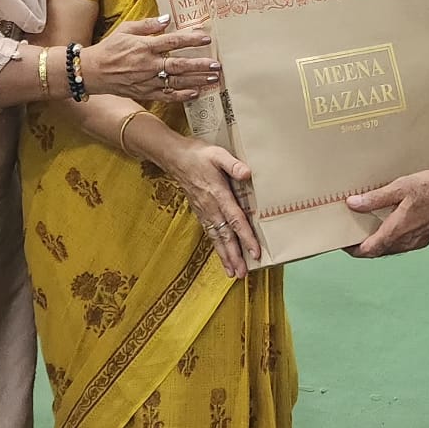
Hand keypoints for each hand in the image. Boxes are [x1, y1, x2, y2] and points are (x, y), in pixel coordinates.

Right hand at [81, 16, 220, 102]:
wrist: (92, 71)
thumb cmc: (110, 48)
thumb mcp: (126, 29)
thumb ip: (148, 24)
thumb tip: (167, 19)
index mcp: (144, 46)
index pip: (172, 41)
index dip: (190, 39)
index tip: (206, 37)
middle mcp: (148, 65)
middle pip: (179, 65)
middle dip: (199, 65)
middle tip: (216, 65)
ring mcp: (147, 81)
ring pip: (176, 82)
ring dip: (196, 80)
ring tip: (213, 78)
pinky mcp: (144, 93)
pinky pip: (166, 96)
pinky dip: (182, 96)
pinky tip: (195, 93)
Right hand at [155, 136, 259, 278]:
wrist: (174, 157)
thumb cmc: (198, 154)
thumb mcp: (217, 153)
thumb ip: (233, 164)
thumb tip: (248, 173)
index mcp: (218, 194)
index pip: (235, 219)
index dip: (245, 236)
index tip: (254, 251)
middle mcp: (211, 207)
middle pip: (225, 235)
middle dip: (234, 255)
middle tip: (243, 274)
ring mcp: (204, 211)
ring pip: (217, 238)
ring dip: (225, 256)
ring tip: (234, 273)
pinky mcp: (200, 212)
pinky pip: (210, 233)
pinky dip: (217, 248)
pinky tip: (222, 258)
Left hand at [346, 169, 428, 257]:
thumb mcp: (400, 188)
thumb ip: (375, 198)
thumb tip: (354, 204)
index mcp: (397, 231)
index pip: (369, 250)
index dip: (354, 250)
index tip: (344, 244)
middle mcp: (406, 241)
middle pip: (379, 252)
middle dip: (364, 247)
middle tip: (352, 237)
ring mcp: (417, 242)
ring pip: (391, 249)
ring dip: (378, 243)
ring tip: (368, 230)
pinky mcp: (424, 238)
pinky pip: (402, 244)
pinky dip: (391, 239)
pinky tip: (390, 226)